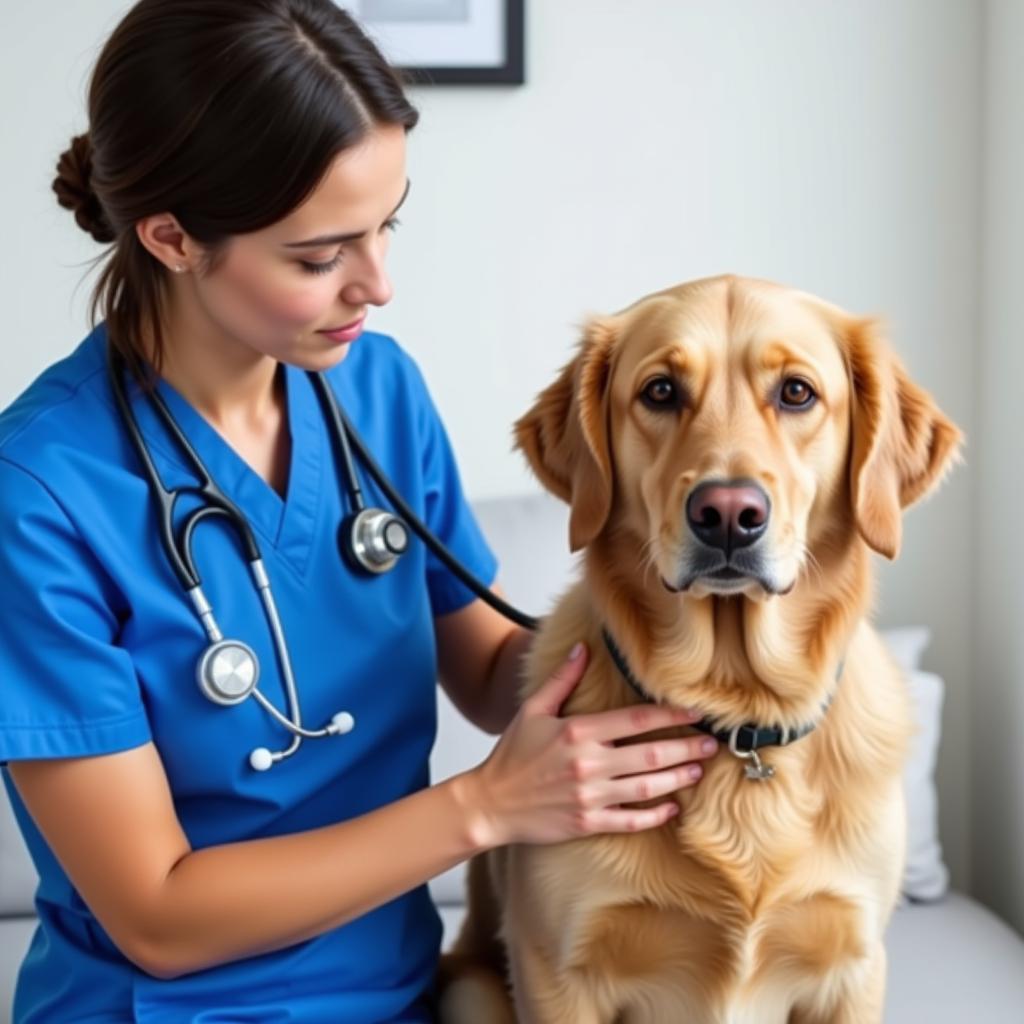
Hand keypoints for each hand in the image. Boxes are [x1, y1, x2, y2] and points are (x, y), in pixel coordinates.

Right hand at [464, 642, 717, 846]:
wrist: (490, 803)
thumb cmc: (511, 755)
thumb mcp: (533, 710)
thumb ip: (561, 680)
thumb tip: (582, 649)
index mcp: (578, 732)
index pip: (635, 720)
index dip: (669, 715)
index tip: (695, 712)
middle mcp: (589, 764)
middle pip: (650, 754)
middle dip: (686, 748)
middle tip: (711, 744)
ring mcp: (590, 796)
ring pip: (646, 788)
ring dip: (677, 778)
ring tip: (698, 771)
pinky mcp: (588, 823)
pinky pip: (630, 821)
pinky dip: (654, 815)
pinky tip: (672, 807)